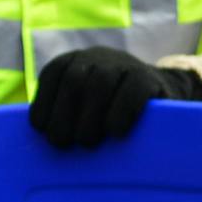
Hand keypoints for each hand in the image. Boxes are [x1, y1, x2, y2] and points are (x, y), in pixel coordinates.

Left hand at [29, 47, 201, 148]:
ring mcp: (124, 64)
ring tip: (88, 142)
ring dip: (89, 118)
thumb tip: (43, 136)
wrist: (159, 94)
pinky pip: (132, 91)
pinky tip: (116, 133)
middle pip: (73, 81)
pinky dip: (121, 114)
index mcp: (76, 61)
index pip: (53, 74)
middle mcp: (97, 57)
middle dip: (63, 116)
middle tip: (64, 143)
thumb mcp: (83, 103)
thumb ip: (63, 112)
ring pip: (100, 84)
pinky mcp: (148, 77)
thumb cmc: (111, 108)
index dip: (44, 103)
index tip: (42, 129)